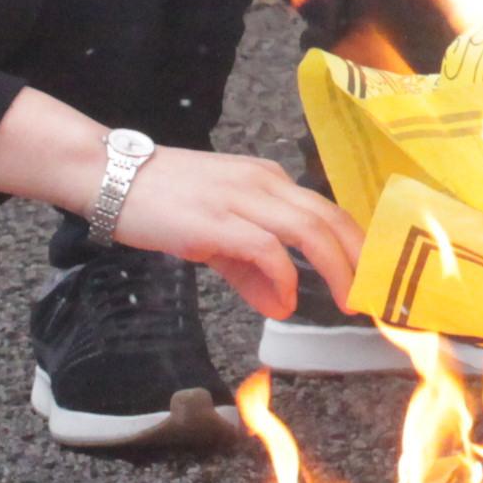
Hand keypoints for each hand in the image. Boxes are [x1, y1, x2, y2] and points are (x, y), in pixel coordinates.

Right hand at [0, 87, 361, 321]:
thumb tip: (282, 305)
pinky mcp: (217, 220)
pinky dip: (283, 275)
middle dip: (359, 259)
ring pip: (309, 228)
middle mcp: (263, 182)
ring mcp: (241, 198)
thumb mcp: (216, 237)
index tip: (370, 277)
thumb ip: (251, 270)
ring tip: (346, 300)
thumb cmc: (163, 201)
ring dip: (335, 267)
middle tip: (371, 296)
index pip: (327, 209)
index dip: (355, 245)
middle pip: (330, 217)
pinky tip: (283, 300)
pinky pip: (267, 247)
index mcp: (268, 180)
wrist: (111, 178)